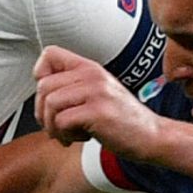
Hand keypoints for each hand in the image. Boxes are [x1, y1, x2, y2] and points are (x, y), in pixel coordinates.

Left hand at [33, 45, 161, 155]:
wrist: (152, 136)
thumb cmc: (123, 119)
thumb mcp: (98, 93)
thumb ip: (73, 87)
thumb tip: (40, 91)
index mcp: (90, 68)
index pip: (49, 53)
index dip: (40, 74)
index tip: (48, 96)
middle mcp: (92, 75)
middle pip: (43, 85)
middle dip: (42, 112)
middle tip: (55, 126)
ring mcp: (96, 92)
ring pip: (50, 104)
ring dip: (52, 126)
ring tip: (67, 134)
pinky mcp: (98, 112)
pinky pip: (62, 121)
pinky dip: (65, 135)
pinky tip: (80, 138)